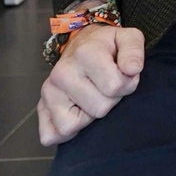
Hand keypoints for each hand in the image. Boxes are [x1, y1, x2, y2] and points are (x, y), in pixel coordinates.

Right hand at [37, 22, 144, 145]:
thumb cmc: (108, 46)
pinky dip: (67, 132)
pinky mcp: (41, 109)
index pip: (114, 86)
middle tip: (107, 86)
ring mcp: (48, 92)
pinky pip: (51, 136)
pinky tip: (78, 112)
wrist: (82, 46)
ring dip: (89, 116)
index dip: (127, 84)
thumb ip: (134, 51)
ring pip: (73, 126)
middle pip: (99, 109)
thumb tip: (132, 70)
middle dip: (110, 100)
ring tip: (93, 97)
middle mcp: (61, 73)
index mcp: (85, 53)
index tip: (124, 75)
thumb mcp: (128, 38)